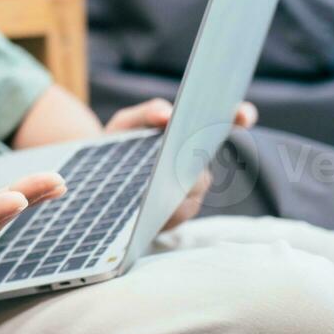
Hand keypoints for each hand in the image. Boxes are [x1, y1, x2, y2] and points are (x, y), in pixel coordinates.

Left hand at [105, 98, 258, 230]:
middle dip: (193, 164)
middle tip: (179, 155)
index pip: (225, 126)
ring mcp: (187, 197)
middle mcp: (195, 170)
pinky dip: (164, 212)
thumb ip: (147, 113)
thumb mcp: (127, 124)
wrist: (90, 177)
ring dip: (178, 191)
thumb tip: (167, 114)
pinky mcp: (170, 220)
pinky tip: (148, 209)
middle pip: (203, 170)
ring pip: (192, 196)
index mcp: (190, 139)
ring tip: (160, 185)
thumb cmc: (116, 144)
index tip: (242, 113)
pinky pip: (175, 217)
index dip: (239, 118)